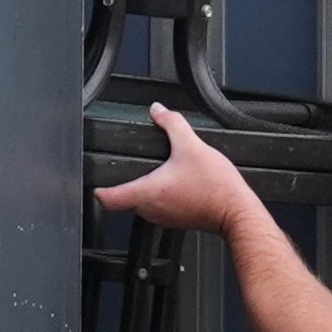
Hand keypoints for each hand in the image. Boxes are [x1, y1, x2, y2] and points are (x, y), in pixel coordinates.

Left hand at [89, 102, 261, 234]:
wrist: (236, 210)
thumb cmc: (215, 187)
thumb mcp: (192, 145)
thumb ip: (171, 123)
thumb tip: (158, 110)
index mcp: (147, 192)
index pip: (108, 199)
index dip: (98, 189)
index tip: (95, 182)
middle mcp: (151, 209)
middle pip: (124, 200)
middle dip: (124, 183)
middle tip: (128, 168)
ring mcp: (164, 218)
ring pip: (142, 205)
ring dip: (144, 190)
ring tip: (156, 173)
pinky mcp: (177, 220)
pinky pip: (159, 208)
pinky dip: (161, 196)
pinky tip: (176, 183)